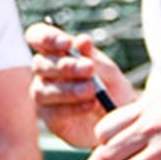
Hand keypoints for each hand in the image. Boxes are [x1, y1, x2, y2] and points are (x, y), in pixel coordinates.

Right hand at [25, 22, 133, 148]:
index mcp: (56, 52)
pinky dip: (74, 107)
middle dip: (65, 66)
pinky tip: (92, 105)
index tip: (67, 43)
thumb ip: (95, 58)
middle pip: (40, 64)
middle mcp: (45, 72)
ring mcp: (44, 95)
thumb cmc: (113, 91)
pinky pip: (54, 112)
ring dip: (68, 89)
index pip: (37, 36)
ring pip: (43, 89)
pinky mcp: (50, 118)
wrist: (122, 123)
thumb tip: (82, 40)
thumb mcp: (109, 72)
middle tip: (89, 69)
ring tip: (92, 90)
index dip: (46, 37)